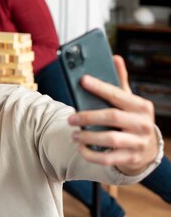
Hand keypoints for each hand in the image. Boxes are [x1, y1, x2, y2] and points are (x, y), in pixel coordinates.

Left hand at [68, 55, 158, 174]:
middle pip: (112, 117)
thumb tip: (115, 58)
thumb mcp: (129, 101)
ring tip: (73, 134)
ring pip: (110, 139)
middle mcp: (143, 124)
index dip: (99, 87)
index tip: (82, 80)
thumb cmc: (132, 119)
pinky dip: (91, 154)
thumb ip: (120, 82)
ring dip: (88, 137)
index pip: (118, 95)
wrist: (147, 148)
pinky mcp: (130, 158)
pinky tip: (80, 148)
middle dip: (88, 117)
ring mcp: (138, 143)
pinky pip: (108, 158)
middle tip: (70, 118)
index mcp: (142, 106)